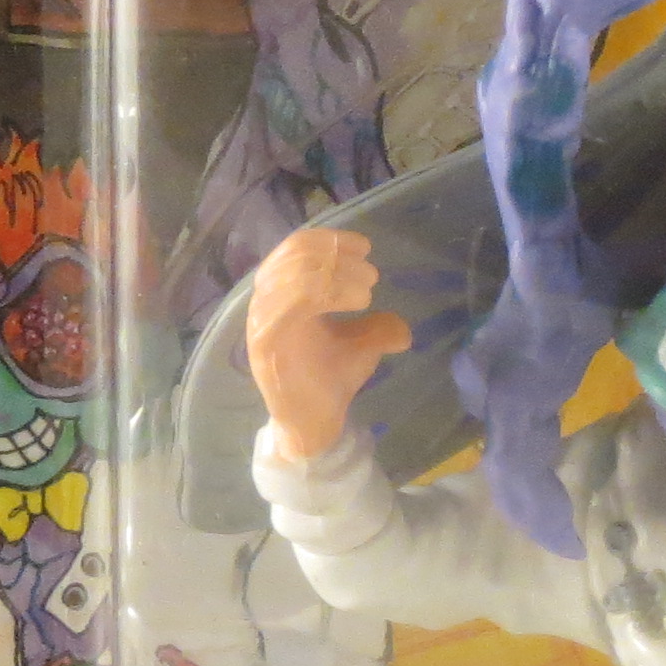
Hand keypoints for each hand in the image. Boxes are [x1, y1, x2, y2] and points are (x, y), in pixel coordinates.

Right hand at [246, 228, 408, 459]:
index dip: (330, 240)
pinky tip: (357, 304)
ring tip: (366, 293)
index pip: (296, 247)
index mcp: (282, 295)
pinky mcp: (265, 343)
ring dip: (338, 274)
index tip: (365, 247)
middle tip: (370, 275)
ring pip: (295, 274)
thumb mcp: (359, 346)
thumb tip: (403, 329)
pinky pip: (289, 303)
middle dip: (338, 256)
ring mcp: (263, 322)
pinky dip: (329, 292)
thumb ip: (376, 329)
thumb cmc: (329, 381)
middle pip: (295, 254)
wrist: (314, 425)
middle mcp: (266, 303)